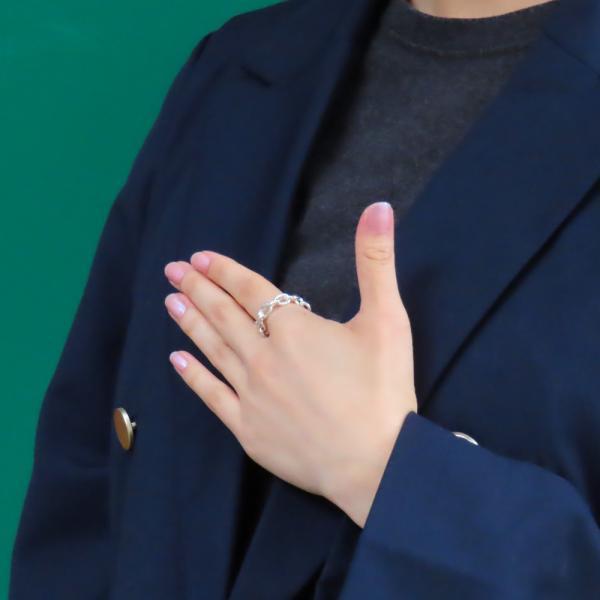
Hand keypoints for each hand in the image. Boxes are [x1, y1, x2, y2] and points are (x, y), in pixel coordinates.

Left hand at [163, 201, 416, 526]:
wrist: (375, 463)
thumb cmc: (383, 390)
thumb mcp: (388, 318)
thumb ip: (376, 261)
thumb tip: (379, 208)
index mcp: (293, 328)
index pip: (249, 289)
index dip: (223, 270)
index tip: (199, 257)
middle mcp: (263, 357)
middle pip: (223, 315)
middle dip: (197, 288)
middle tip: (171, 270)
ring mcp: (251, 394)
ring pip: (213, 350)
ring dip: (190, 323)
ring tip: (170, 302)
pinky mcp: (249, 430)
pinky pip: (213, 397)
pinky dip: (194, 376)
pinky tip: (177, 360)